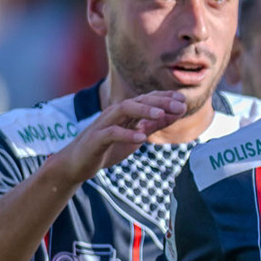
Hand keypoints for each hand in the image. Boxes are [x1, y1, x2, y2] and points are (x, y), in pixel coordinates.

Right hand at [59, 91, 186, 180]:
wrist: (77, 163)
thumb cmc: (107, 148)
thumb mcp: (135, 136)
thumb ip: (152, 125)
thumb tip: (174, 115)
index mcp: (125, 113)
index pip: (146, 99)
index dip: (164, 97)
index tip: (183, 99)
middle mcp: (114, 114)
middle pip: (138, 100)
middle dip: (160, 102)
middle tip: (180, 105)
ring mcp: (104, 124)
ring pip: (123, 110)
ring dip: (143, 110)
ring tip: (161, 114)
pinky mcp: (95, 139)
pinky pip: (111, 133)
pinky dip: (127, 134)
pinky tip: (141, 137)